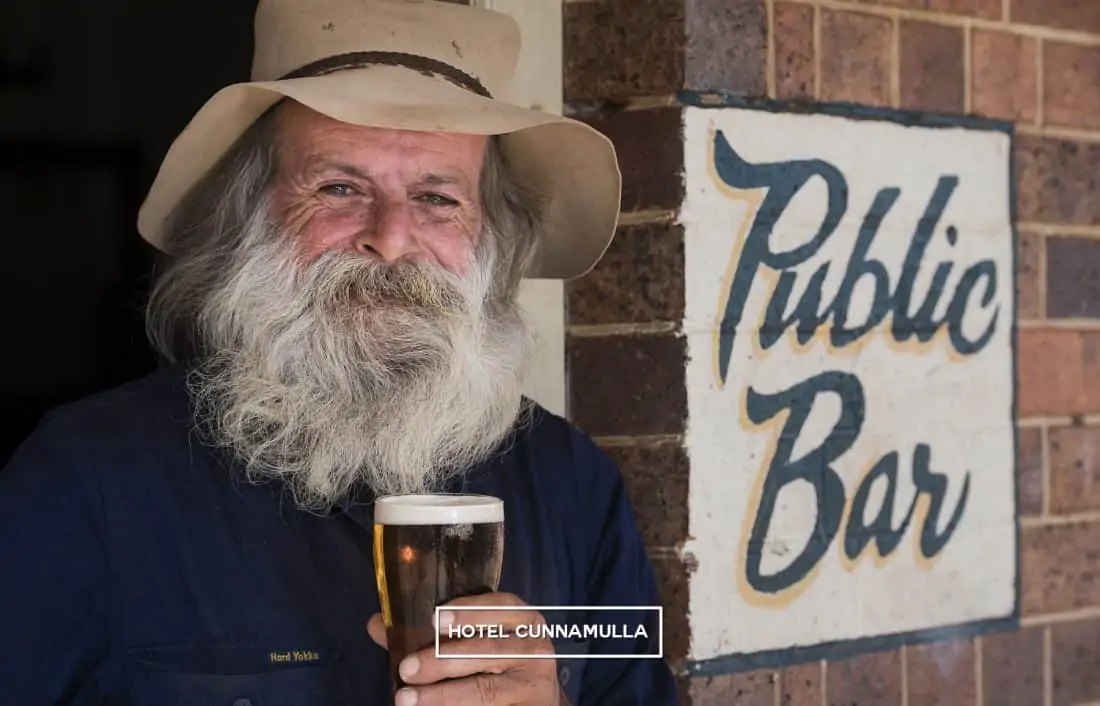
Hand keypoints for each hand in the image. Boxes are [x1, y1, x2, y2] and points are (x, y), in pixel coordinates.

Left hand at [368, 592, 565, 704]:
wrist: (536, 701)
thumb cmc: (499, 662)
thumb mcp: (477, 639)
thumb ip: (432, 632)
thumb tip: (378, 624)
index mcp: (523, 620)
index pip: (500, 607)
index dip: (469, 611)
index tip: (434, 620)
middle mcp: (534, 648)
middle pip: (487, 651)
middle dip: (442, 659)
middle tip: (407, 669)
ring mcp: (534, 684)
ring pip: (485, 689)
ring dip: (443, 695)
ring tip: (407, 699)